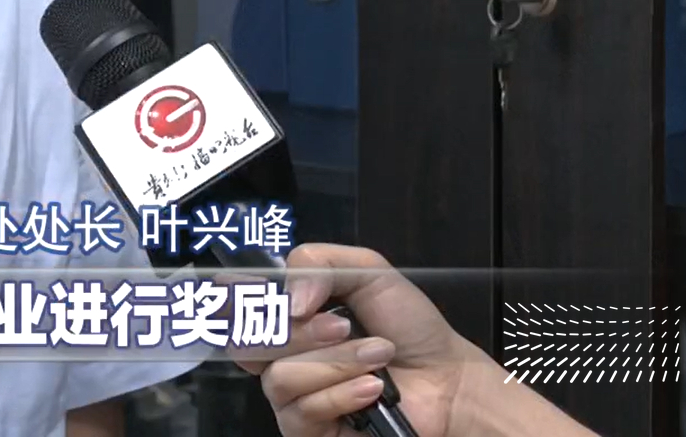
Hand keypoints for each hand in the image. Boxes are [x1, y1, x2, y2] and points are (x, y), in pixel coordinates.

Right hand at [231, 243, 493, 436]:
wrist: (446, 378)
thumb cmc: (408, 326)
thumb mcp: (367, 271)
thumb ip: (317, 264)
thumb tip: (287, 301)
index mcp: (289, 317)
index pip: (239, 309)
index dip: (244, 302)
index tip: (276, 297)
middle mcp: (281, 356)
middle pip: (250, 344)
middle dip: (300, 332)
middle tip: (344, 326)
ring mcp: (292, 396)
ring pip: (280, 378)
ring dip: (335, 363)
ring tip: (378, 358)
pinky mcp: (307, 432)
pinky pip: (300, 413)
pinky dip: (340, 395)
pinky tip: (371, 389)